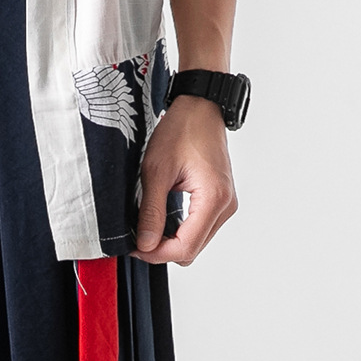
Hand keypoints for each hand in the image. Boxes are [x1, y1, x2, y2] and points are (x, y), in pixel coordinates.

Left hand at [134, 96, 237, 265]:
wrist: (200, 107)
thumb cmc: (181, 129)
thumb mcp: (156, 171)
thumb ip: (151, 212)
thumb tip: (145, 245)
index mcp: (213, 198)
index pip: (185, 247)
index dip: (156, 254)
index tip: (135, 248)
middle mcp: (226, 206)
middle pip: (192, 250)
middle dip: (163, 250)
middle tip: (137, 238)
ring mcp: (226, 204)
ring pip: (196, 243)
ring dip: (171, 242)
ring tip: (148, 227)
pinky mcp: (221, 201)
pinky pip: (200, 229)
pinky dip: (180, 231)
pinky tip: (162, 220)